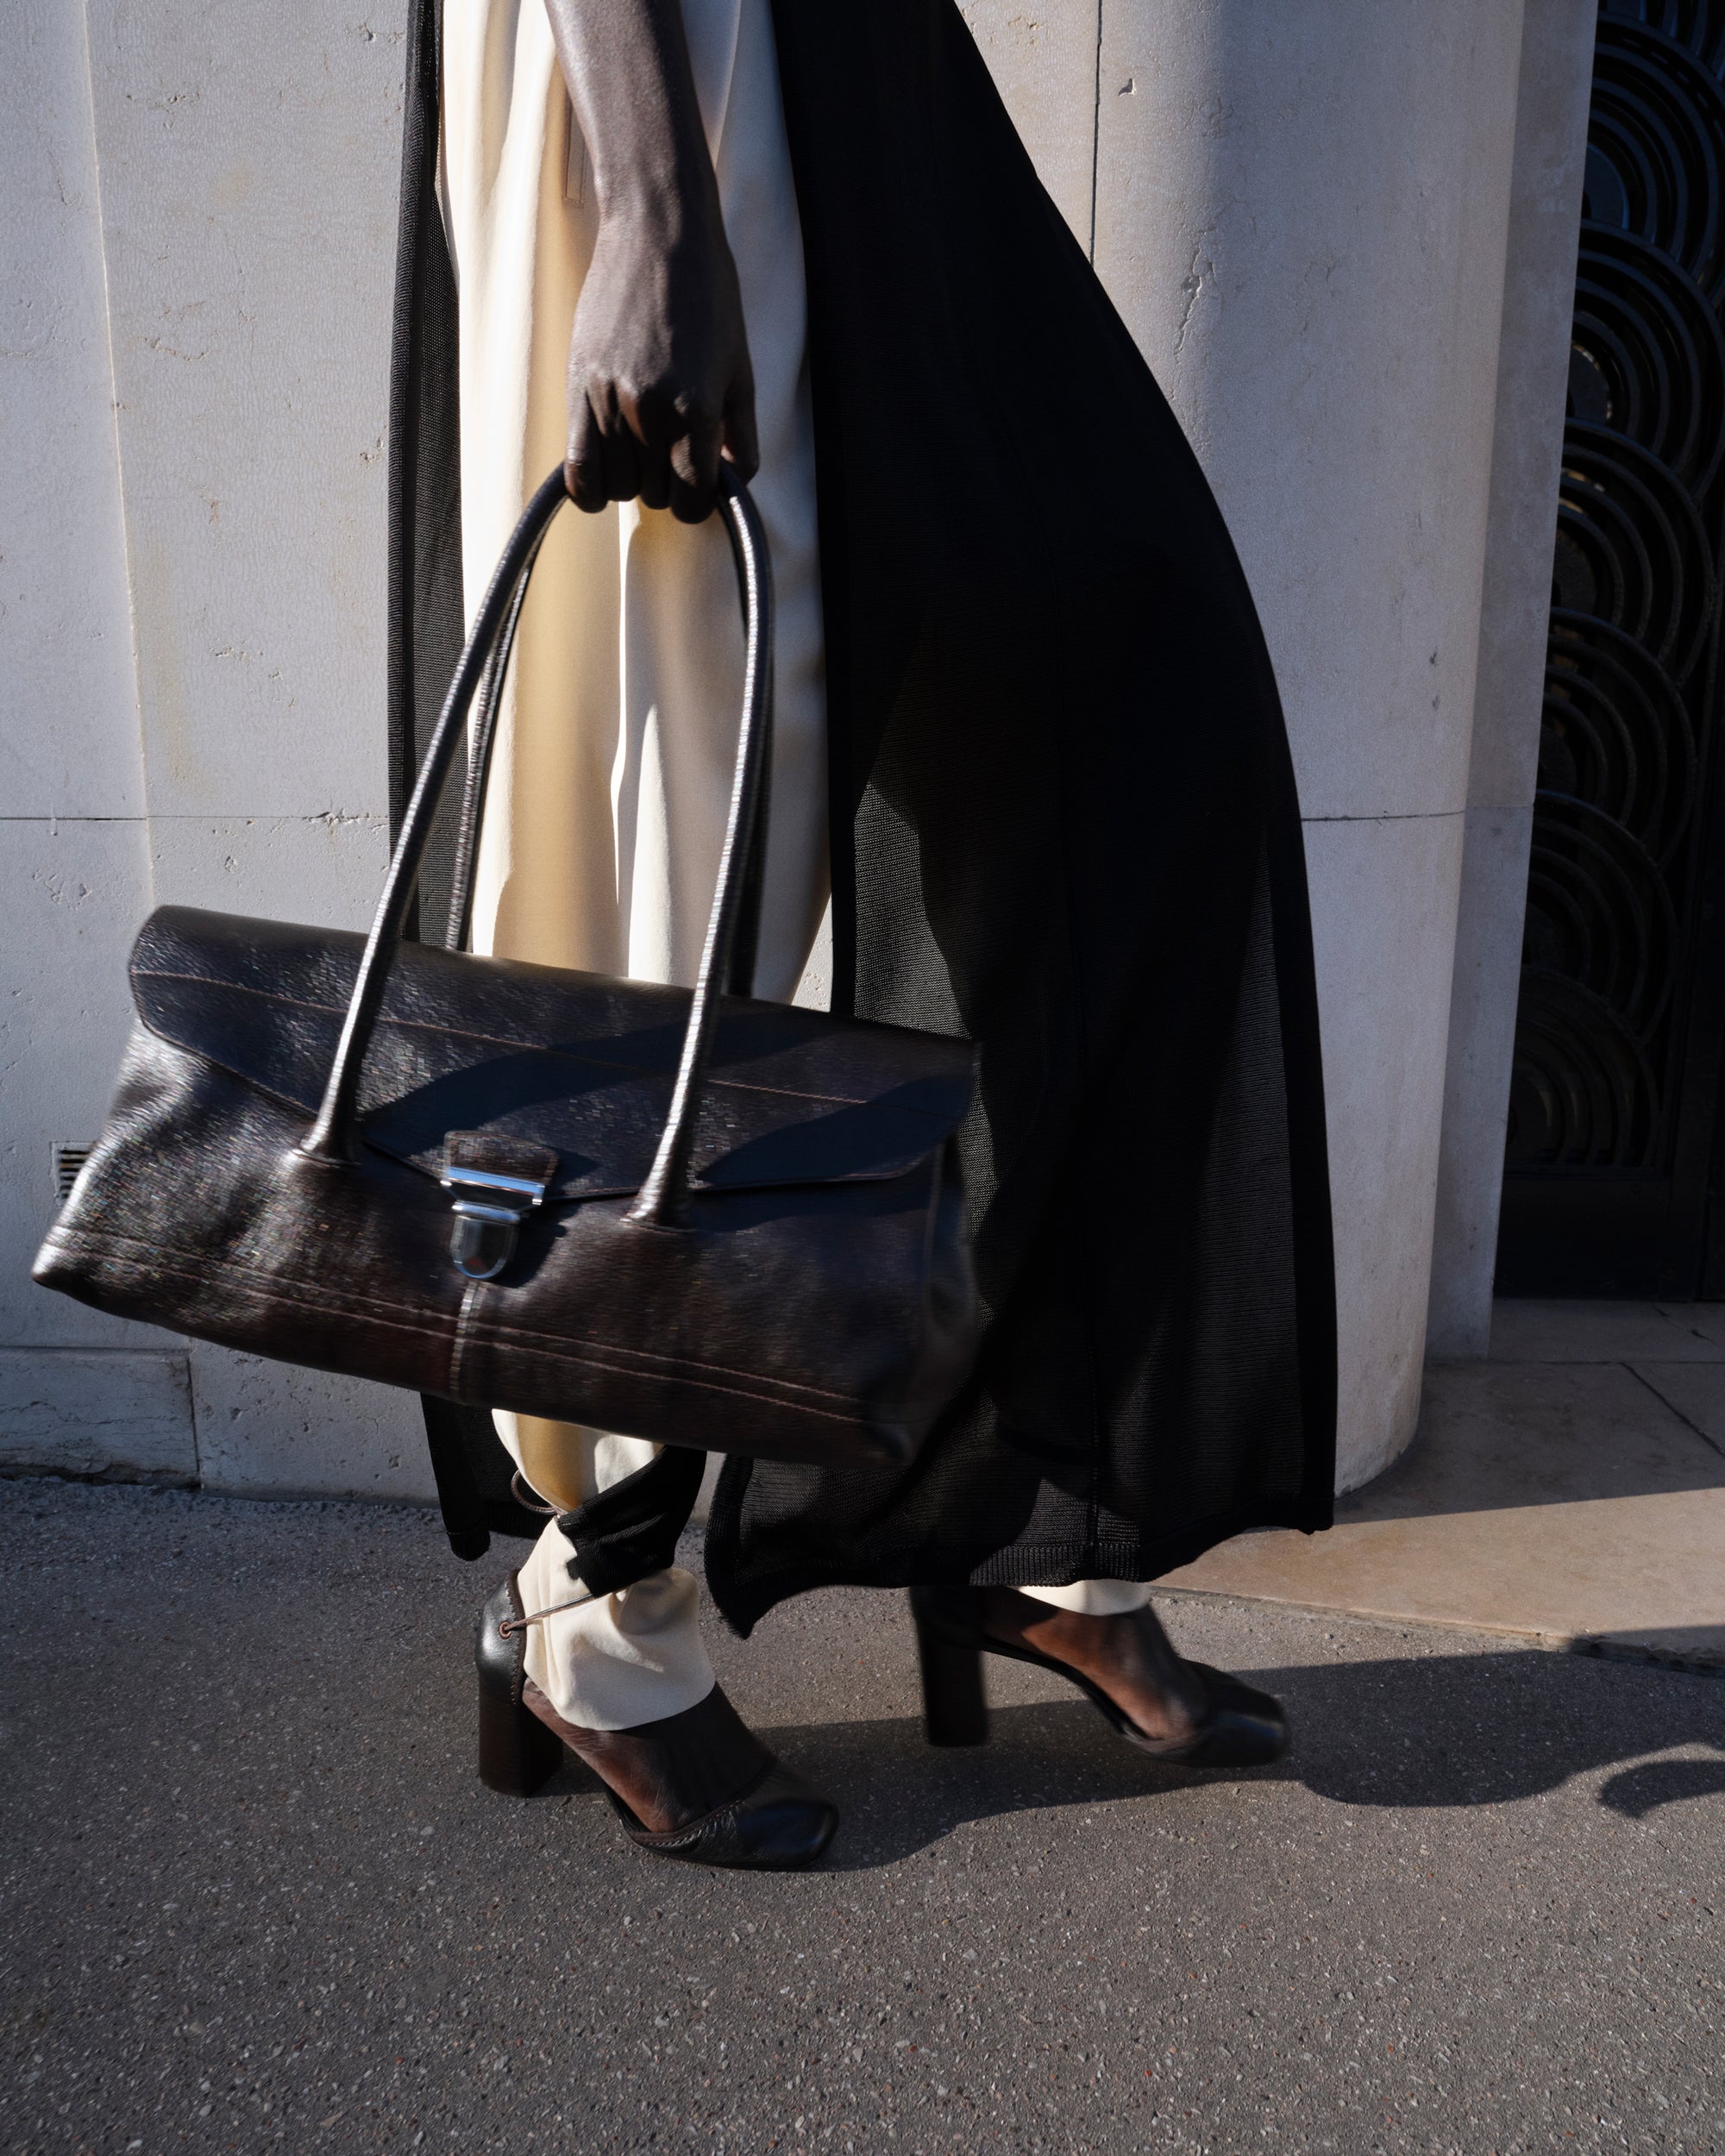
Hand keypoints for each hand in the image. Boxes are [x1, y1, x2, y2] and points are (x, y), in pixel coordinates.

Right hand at [564, 203, 758, 524]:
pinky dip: (592, 488)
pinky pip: (578, 471)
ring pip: (618, 487)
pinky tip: (605, 475)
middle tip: (675, 453)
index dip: (699, 502)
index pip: (692, 498)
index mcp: (694, 409)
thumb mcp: (740, 368)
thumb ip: (741, 434)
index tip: (700, 485)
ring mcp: (608, 402)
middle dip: (670, 485)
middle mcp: (648, 412)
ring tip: (645, 448)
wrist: (657, 234)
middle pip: (656, 495)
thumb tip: (733, 482)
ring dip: (634, 480)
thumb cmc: (709, 297)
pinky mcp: (578, 388)